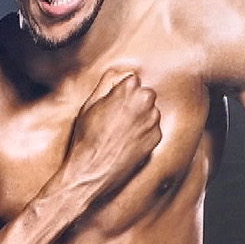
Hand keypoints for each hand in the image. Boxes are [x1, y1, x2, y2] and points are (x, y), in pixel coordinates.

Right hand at [59, 70, 160, 201]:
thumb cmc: (88, 136)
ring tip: (120, 132)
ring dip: (140, 117)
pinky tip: (128, 142)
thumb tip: (117, 75)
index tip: (112, 103)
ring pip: (150, 111)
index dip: (121, 92)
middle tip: (117, 118)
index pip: (132, 80)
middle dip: (134, 102)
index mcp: (129, 90)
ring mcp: (153, 121)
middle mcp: (145, 102)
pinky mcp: (156, 138)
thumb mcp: (90, 103)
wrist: (93, 169)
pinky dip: (144, 133)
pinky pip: (152, 128)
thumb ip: (106, 83)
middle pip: (144, 94)